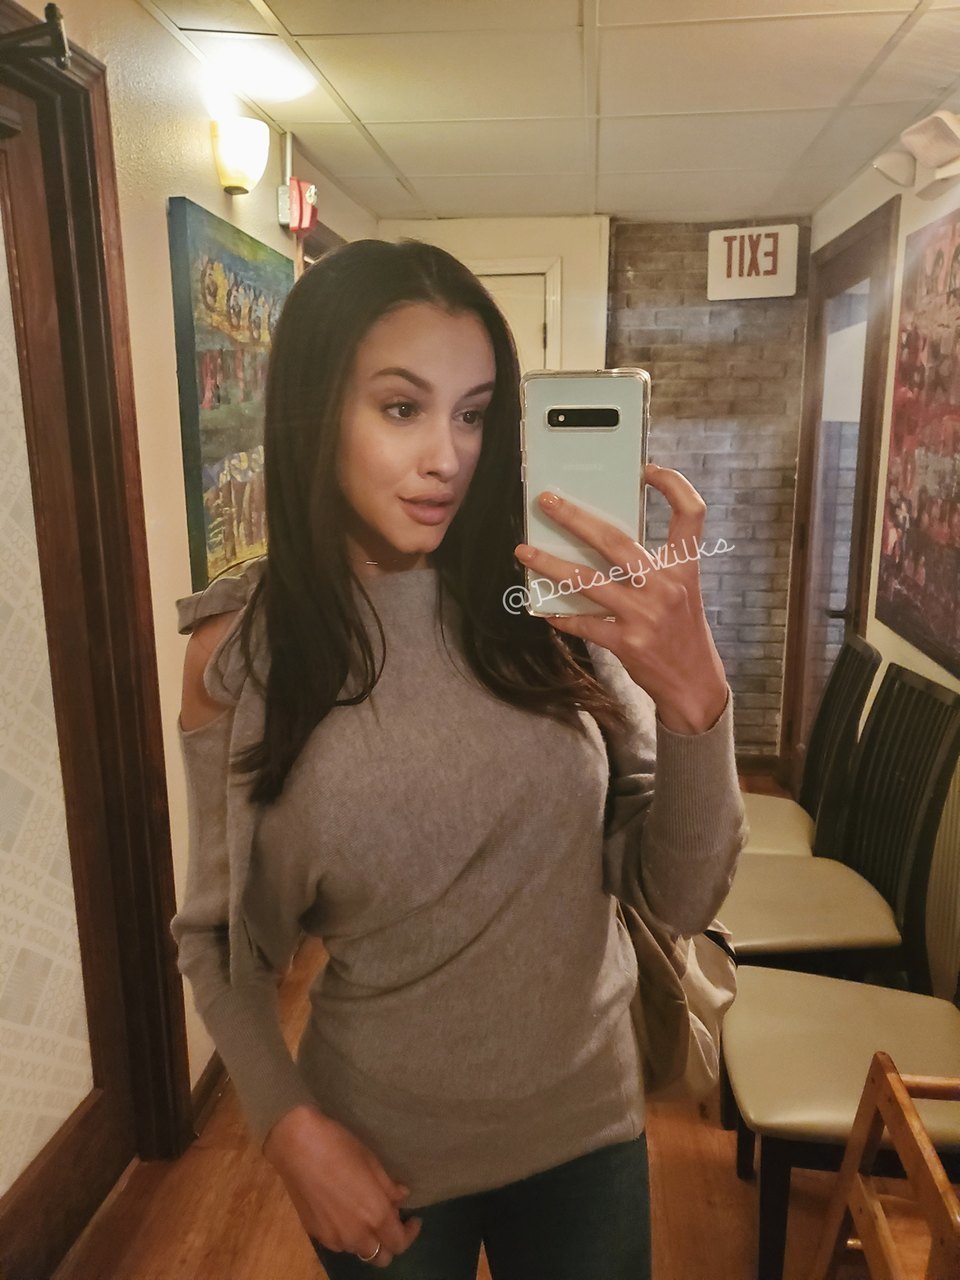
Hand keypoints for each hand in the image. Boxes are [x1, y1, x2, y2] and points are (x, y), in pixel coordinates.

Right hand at [263, 1104, 421, 1266]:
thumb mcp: (371, 1161)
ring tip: (366, 1214)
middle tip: (390, 1220)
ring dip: (368, 1239)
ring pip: (359, 1251)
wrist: (297, 1145)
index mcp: (375, 1215)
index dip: (410, 1233)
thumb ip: (388, 1187)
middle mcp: (356, 1234)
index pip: (400, 1243)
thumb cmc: (339, 1146)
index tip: (412, 1217)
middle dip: (390, 1243)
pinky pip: (339, 1243)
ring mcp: (333, 1238)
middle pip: (381, 1258)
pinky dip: (348, 1235)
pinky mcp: (315, 1234)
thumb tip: (401, 1198)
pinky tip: (344, 1212)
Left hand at [514, 463, 728, 734]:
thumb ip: (654, 565)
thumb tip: (601, 539)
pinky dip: (561, 614)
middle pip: (615, 541)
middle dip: (575, 519)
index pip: (690, 514)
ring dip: (550, 565)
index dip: (673, 485)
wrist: (695, 685)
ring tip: (524, 552)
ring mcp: (645, 615)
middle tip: (547, 501)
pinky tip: (544, 608)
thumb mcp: (682, 591)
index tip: (648, 469)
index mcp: (685, 567)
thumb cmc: (683, 631)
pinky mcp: (627, 643)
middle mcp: (666, 586)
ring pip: (587, 581)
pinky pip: (583, 623)